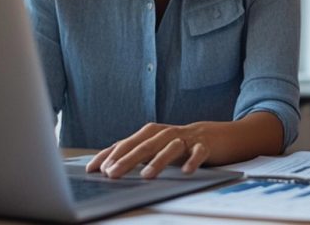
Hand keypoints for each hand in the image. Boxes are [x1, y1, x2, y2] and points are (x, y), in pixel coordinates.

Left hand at [86, 122, 210, 178]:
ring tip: (146, 176)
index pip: (126, 143)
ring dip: (158, 161)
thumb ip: (133, 154)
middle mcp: (165, 133)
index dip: (109, 156)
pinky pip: (198, 153)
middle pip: (144, 146)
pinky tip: (186, 171)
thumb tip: (106, 166)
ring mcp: (185, 138)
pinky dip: (192, 161)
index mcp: (150, 133)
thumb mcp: (155, 147)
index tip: (94, 170)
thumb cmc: (179, 143)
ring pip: (170, 148)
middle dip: (127, 160)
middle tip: (112, 174)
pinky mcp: (204, 145)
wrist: (215, 135)